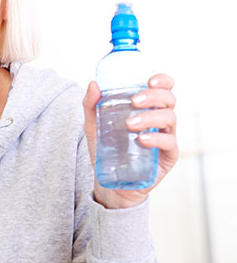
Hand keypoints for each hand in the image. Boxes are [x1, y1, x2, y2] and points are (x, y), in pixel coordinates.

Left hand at [82, 73, 177, 208]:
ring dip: (150, 117)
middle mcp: (160, 119)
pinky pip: (170, 142)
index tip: (149, 80)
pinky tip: (142, 139)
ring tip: (129, 125)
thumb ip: (91, 106)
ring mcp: (166, 136)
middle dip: (153, 96)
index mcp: (148, 108)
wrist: (110, 183)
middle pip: (169, 99)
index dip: (162, 80)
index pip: (163, 88)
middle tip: (134, 101)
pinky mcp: (168, 155)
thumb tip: (93, 84)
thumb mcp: (94, 126)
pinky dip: (157, 138)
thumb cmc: (106, 150)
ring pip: (170, 118)